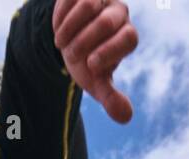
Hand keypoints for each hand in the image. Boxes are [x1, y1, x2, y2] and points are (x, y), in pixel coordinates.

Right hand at [53, 0, 138, 123]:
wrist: (69, 42)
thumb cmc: (86, 63)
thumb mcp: (96, 82)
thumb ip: (110, 97)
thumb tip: (125, 117)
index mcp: (127, 36)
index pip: (129, 38)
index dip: (109, 52)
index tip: (91, 64)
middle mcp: (120, 13)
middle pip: (107, 22)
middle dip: (84, 42)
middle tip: (71, 55)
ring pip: (89, 3)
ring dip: (70, 29)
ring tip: (61, 43)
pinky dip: (61, 16)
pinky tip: (58, 27)